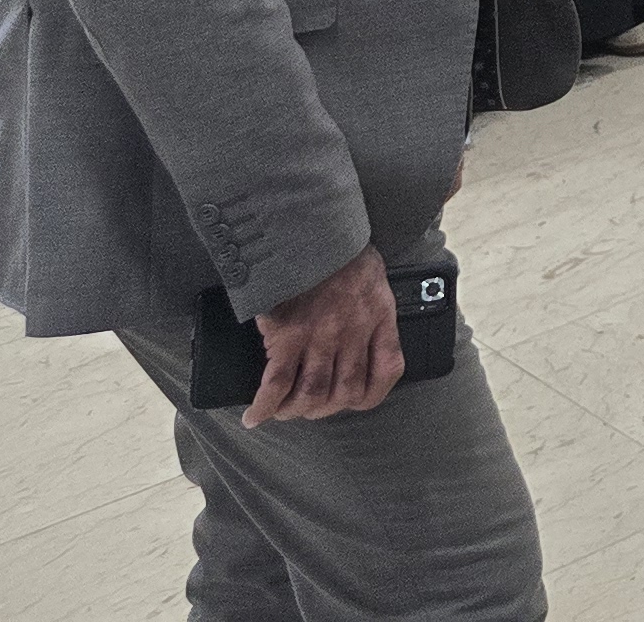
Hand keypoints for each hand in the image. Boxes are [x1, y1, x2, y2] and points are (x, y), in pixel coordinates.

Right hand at [248, 248, 398, 425]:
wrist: (309, 230)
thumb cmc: (339, 252)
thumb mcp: (373, 278)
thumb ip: (371, 310)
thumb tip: (356, 340)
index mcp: (379, 316)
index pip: (389, 369)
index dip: (370, 394)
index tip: (352, 400)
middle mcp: (354, 331)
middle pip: (344, 391)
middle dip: (325, 408)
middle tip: (307, 407)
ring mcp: (321, 335)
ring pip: (312, 393)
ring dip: (295, 410)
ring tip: (281, 410)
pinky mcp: (288, 334)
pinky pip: (276, 383)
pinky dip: (264, 405)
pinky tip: (254, 415)